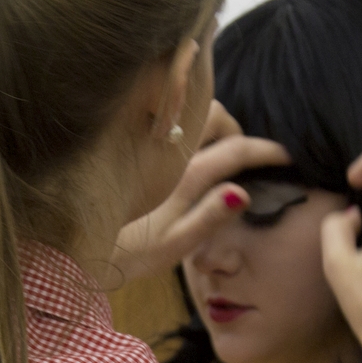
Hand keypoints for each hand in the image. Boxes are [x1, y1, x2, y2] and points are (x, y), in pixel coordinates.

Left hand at [112, 101, 289, 283]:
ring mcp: (146, 143)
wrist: (74, 247)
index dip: (267, 151)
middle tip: (238, 153)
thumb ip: (210, 217)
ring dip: (206, 121)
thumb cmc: (128, 254)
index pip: (235, 150)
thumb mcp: (175, 246)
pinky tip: (179, 147)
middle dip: (233, 127)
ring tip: (210, 148)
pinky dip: (183, 122)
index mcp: (182, 177)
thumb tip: (242, 192)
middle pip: (213, 113)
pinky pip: (165, 116)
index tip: (287, 156)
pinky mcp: (129, 141)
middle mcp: (165, 152)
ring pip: (188, 108)